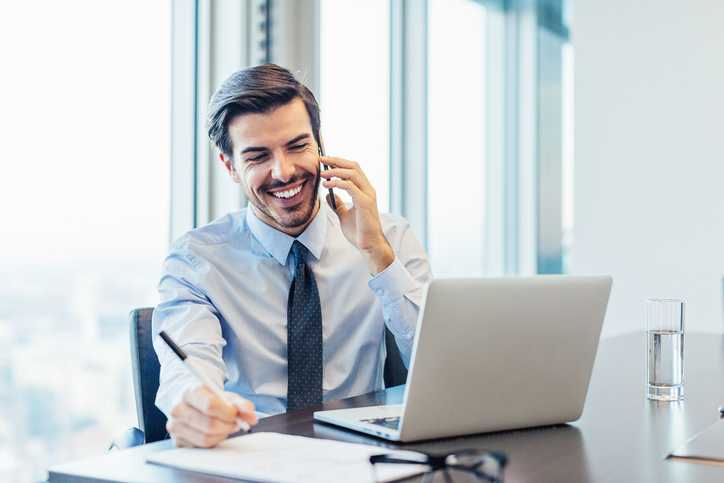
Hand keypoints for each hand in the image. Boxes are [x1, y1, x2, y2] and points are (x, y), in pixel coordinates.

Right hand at [166, 386, 257, 447]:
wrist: (192, 402)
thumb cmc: (211, 398)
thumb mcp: (227, 396)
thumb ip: (241, 405)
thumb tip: (251, 418)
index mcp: (189, 392)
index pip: (210, 405)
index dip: (227, 413)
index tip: (236, 414)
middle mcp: (178, 409)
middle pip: (209, 425)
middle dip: (228, 426)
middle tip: (235, 423)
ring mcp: (175, 425)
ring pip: (205, 439)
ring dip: (222, 435)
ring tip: (226, 427)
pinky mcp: (177, 440)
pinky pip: (200, 447)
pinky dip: (213, 441)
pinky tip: (215, 433)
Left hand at [320, 156, 394, 275]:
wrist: (368, 244)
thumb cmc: (359, 231)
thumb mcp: (344, 215)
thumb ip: (338, 204)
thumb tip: (328, 196)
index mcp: (365, 191)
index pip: (353, 169)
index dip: (340, 162)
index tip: (326, 161)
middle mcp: (368, 190)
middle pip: (353, 167)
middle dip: (337, 161)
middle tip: (322, 159)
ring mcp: (368, 195)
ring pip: (352, 173)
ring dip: (335, 170)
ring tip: (322, 172)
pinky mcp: (365, 202)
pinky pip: (350, 186)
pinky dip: (337, 183)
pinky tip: (326, 184)